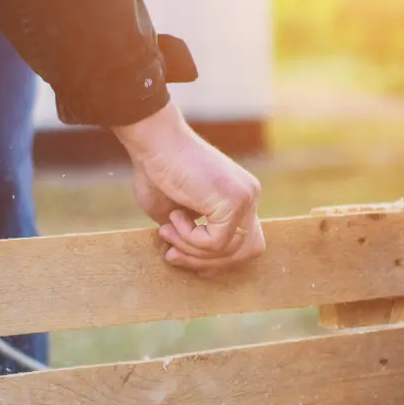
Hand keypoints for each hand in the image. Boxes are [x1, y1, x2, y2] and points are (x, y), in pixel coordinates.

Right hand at [113, 103, 264, 276]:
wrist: (153, 143)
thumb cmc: (155, 172)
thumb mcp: (173, 214)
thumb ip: (190, 236)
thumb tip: (193, 261)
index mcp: (240, 197)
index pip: (245, 243)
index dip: (217, 259)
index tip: (181, 255)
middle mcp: (250, 196)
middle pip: (248, 252)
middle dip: (207, 262)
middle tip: (171, 254)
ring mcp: (246, 197)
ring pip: (230, 251)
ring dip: (192, 250)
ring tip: (167, 230)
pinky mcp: (235, 201)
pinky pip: (216, 243)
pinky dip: (190, 238)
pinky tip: (175, 216)